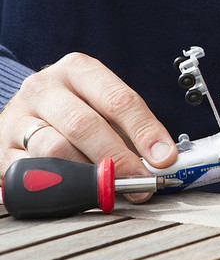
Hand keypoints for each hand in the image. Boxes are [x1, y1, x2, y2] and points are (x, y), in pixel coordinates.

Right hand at [0, 52, 176, 201]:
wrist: (26, 111)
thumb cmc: (77, 108)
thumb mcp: (104, 105)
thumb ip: (131, 129)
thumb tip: (162, 160)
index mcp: (78, 69)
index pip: (118, 99)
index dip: (145, 131)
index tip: (164, 157)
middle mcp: (44, 88)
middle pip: (85, 125)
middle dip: (118, 157)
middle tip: (140, 180)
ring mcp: (18, 118)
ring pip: (55, 150)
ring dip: (89, 174)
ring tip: (111, 187)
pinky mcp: (2, 149)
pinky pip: (32, 172)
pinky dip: (59, 184)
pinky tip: (78, 189)